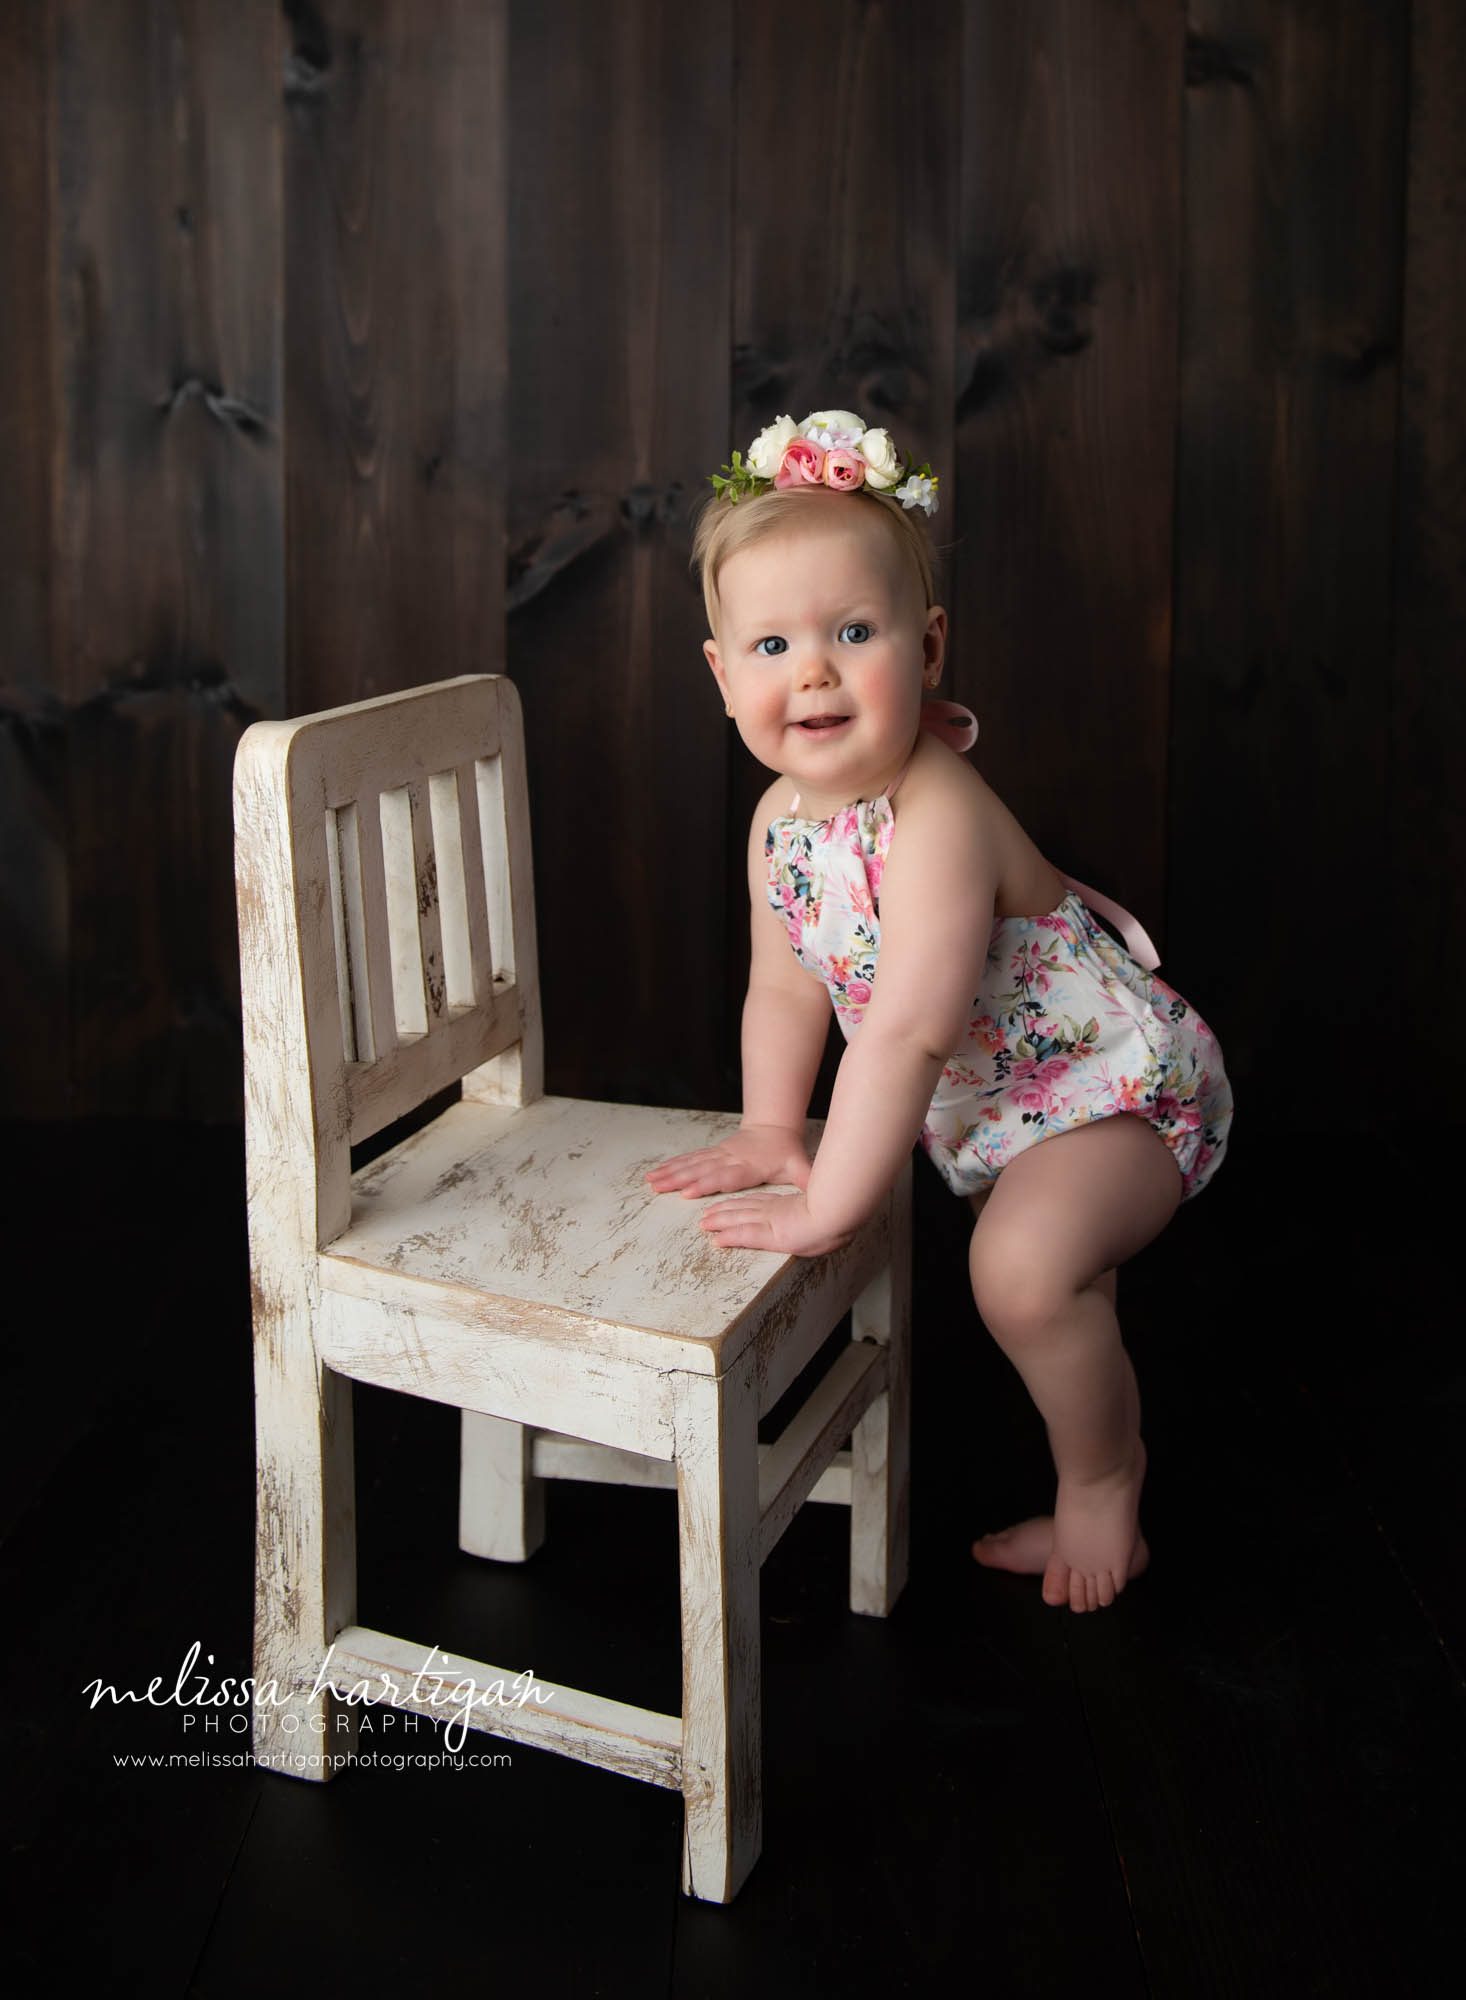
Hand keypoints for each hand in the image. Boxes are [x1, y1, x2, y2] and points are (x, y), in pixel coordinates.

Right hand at [644, 1124, 811, 1199]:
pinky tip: (657, 1172)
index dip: (708, 1184)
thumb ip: (807, 1179)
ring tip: (651, 1181)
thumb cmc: (786, 1151)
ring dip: (670, 1173)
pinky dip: (672, 1166)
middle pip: (702, 1170)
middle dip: (679, 1179)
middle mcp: (729, 1160)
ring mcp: (718, 1155)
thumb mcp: (798, 1165)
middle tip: (659, 1187)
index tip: (689, 1192)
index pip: (725, 1177)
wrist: (773, 1127)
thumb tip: (821, 1190)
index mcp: (748, 1166)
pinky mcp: (711, 1154)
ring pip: (691, 1164)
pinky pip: (689, 1160)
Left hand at [697, 1190, 852, 1259]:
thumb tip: (826, 1208)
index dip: (743, 1204)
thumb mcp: (827, 1207)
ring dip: (721, 1223)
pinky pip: (745, 1235)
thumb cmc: (839, 1211)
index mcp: (789, 1205)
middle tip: (708, 1215)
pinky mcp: (770, 1235)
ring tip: (705, 1224)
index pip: (760, 1203)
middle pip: (744, 1210)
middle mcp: (777, 1213)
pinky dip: (729, 1237)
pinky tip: (716, 1239)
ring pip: (739, 1220)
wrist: (839, 1214)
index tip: (730, 1204)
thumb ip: (817, 1207)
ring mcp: (772, 1222)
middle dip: (725, 1212)